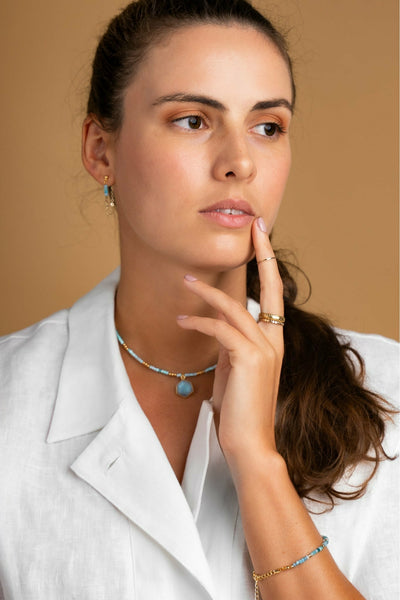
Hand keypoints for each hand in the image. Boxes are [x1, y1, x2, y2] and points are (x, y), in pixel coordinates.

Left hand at [177, 217, 283, 466]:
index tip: (261, 239)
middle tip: (255, 225)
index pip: (275, 296)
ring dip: (208, 293)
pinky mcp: (249, 359)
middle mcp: (274, 341)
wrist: (249, 444)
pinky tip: (182, 321)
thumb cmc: (239, 410)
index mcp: (273, 342)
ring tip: (185, 281)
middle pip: (273, 287)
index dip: (269, 265)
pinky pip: (221, 329)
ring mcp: (265, 349)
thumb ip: (231, 345)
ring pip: (237, 308)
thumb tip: (216, 325)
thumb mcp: (235, 370)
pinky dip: (200, 322)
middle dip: (264, 254)